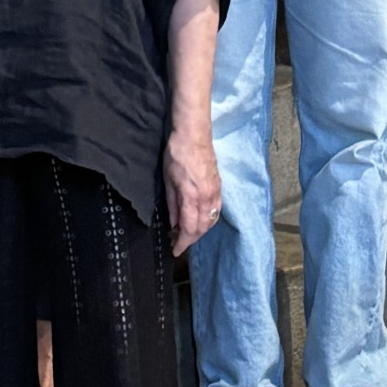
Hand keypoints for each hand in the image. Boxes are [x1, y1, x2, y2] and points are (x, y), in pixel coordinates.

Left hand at [164, 128, 221, 254]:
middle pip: (202, 228)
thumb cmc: (176, 154)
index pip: (190, 229)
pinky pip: (216, 211)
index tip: (176, 251)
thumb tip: (174, 223)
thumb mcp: (168, 180)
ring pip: (211, 221)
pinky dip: (209, 220)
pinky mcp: (219, 187)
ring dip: (201, 231)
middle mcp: (207, 198)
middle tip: (179, 243)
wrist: (194, 135)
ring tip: (189, 234)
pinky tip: (202, 220)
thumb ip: (172, 204)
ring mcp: (215, 193)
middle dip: (191, 239)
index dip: (183, 243)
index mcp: (192, 197)